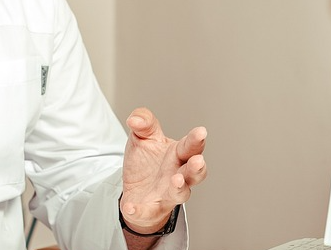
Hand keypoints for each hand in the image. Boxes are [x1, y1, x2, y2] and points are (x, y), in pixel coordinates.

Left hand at [119, 107, 207, 232]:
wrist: (136, 190)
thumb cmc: (147, 162)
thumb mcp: (143, 137)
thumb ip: (144, 122)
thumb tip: (135, 119)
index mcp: (178, 155)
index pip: (190, 146)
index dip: (196, 140)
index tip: (201, 132)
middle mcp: (178, 175)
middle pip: (193, 173)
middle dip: (197, 168)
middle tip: (197, 161)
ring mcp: (167, 194)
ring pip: (179, 193)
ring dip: (179, 188)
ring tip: (176, 180)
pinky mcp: (151, 209)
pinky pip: (147, 211)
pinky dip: (139, 210)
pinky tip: (129, 206)